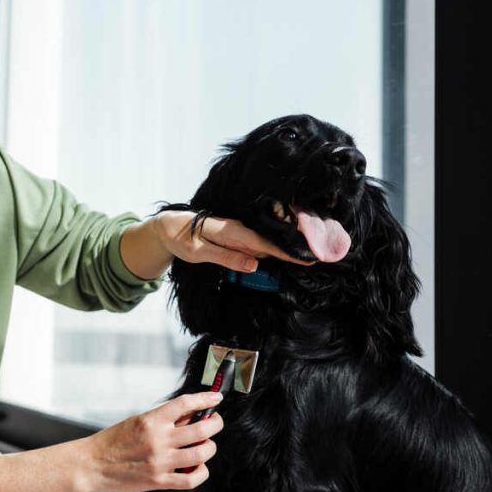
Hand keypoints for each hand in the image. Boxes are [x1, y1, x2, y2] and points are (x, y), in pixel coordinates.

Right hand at [82, 392, 224, 491]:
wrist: (92, 464)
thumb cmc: (113, 441)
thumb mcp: (137, 422)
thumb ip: (164, 420)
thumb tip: (192, 414)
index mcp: (151, 420)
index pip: (185, 404)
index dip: (205, 399)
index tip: (216, 398)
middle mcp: (158, 440)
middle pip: (201, 430)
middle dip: (216, 424)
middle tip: (215, 422)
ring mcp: (160, 462)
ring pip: (201, 454)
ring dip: (209, 447)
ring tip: (205, 445)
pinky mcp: (159, 481)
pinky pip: (192, 479)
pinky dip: (201, 472)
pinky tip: (197, 467)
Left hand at [153, 210, 314, 271]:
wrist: (169, 227)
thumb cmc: (181, 238)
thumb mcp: (198, 251)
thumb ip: (226, 257)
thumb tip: (254, 264)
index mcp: (232, 231)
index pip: (266, 243)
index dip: (288, 251)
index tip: (309, 257)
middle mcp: (239, 230)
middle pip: (272, 242)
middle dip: (296, 250)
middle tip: (323, 258)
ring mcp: (239, 234)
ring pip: (267, 244)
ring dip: (289, 249)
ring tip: (313, 255)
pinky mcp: (237, 238)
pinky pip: (258, 245)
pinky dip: (274, 250)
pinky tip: (289, 254)